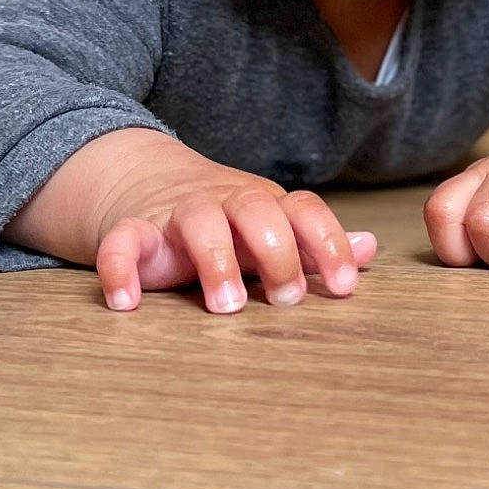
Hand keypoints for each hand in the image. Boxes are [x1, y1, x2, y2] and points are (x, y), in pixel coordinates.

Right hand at [5, 128, 376, 313]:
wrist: (147, 182)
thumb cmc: (225, 223)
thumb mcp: (272, 230)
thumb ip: (314, 245)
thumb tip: (368, 250)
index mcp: (264, 205)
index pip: (303, 210)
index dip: (328, 243)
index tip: (344, 288)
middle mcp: (224, 203)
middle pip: (256, 210)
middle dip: (275, 252)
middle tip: (286, 301)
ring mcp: (178, 215)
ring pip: (197, 220)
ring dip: (216, 260)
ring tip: (227, 306)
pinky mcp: (133, 231)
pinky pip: (121, 242)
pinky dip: (120, 268)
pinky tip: (127, 304)